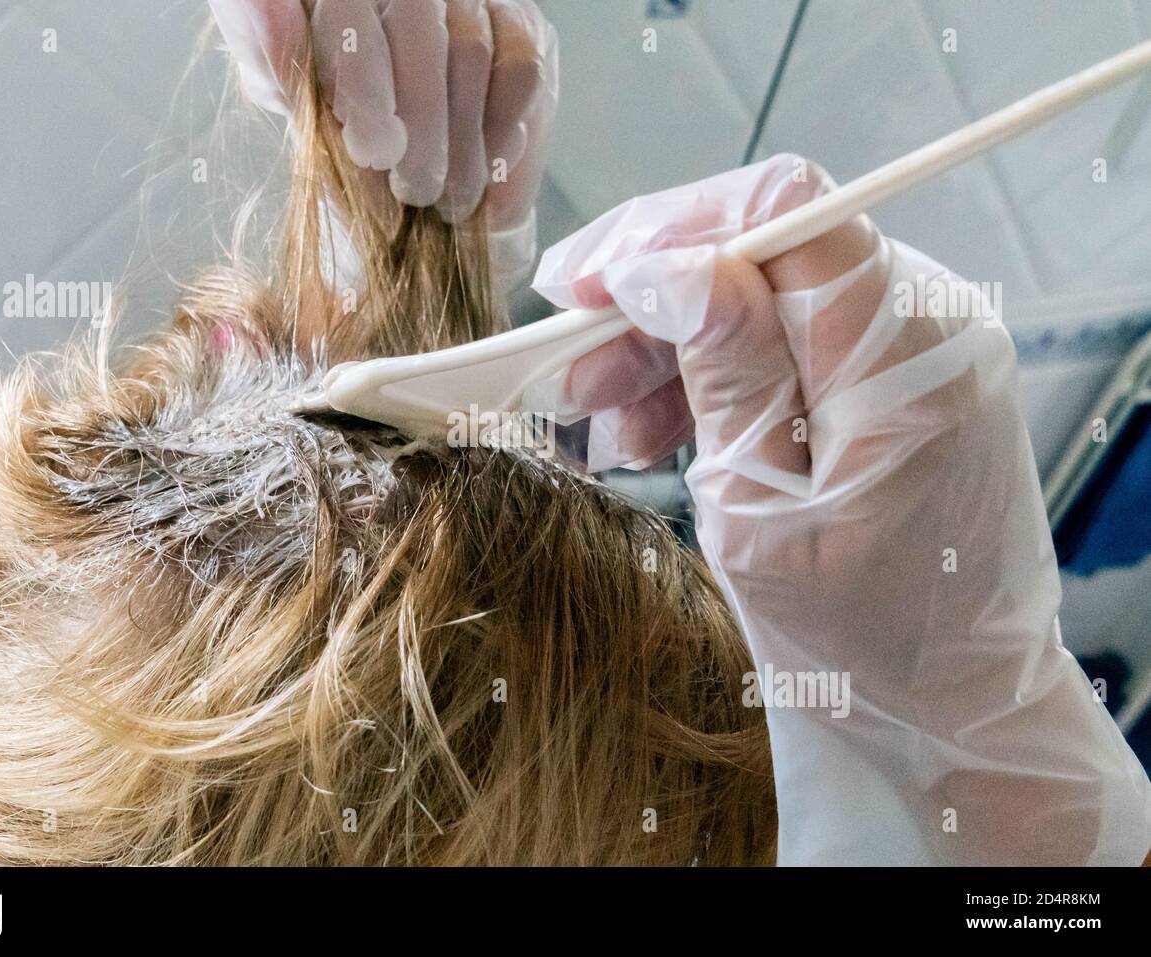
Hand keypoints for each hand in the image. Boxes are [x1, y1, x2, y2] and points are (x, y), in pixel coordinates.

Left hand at [208, 0, 555, 235]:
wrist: (407, 168)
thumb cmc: (341, 130)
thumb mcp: (293, 100)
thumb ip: (278, 61)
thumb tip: (261, 7)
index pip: (352, 8)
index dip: (366, 80)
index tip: (373, 152)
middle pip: (420, 26)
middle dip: (420, 123)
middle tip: (415, 193)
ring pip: (475, 55)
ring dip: (463, 145)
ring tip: (446, 203)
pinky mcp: (520, 26)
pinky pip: (523, 74)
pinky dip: (503, 139)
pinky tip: (485, 187)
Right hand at [528, 154, 1150, 864]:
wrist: (957, 699)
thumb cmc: (862, 635)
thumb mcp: (763, 514)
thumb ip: (726, 376)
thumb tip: (665, 264)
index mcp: (904, 359)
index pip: (785, 216)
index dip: (671, 230)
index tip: (585, 287)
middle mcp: (927, 325)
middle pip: (767, 246)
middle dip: (655, 296)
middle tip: (573, 365)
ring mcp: (916, 347)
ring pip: (766, 293)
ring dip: (672, 345)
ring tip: (604, 421)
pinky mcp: (898, 376)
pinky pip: (790, 340)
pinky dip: (715, 375)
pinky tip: (655, 430)